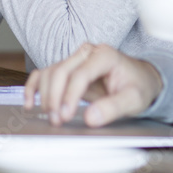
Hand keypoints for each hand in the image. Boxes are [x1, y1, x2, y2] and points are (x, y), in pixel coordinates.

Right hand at [24, 43, 163, 127]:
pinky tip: (30, 103)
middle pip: (61, 71)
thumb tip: (90, 118)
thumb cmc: (139, 87)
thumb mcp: (134, 99)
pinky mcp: (68, 68)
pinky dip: (34, 87)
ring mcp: (76, 59)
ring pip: (50, 73)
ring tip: (52, 117)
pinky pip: (45, 74)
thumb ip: (113, 108)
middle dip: (55, 97)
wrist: (141, 79)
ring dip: (45, 96)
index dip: (70, 96)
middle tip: (57, 120)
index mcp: (105, 55)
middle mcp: (88, 53)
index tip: (66, 116)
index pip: (80, 74)